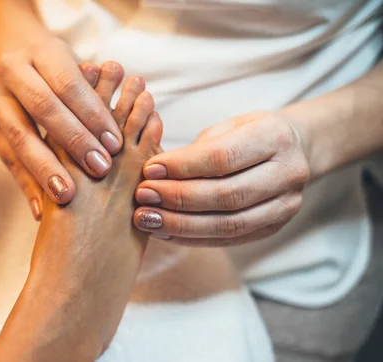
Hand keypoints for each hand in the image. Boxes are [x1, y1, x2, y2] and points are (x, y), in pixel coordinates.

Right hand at [0, 35, 124, 218]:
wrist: (23, 66)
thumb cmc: (65, 75)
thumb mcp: (82, 72)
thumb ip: (97, 95)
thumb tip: (119, 132)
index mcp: (41, 51)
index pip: (70, 83)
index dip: (93, 114)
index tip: (116, 145)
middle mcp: (12, 70)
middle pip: (43, 107)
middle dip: (73, 141)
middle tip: (99, 169)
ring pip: (19, 136)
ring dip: (45, 168)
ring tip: (66, 196)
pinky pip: (6, 159)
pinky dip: (26, 185)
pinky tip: (41, 209)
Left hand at [134, 111, 310, 245]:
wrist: (296, 149)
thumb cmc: (251, 133)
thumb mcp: (229, 126)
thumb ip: (198, 148)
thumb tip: (155, 173)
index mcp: (276, 137)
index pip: (223, 158)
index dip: (182, 167)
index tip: (149, 170)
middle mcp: (288, 173)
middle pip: (226, 195)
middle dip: (178, 198)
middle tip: (143, 196)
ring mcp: (285, 206)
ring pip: (228, 224)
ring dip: (181, 225)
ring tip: (147, 219)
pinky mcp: (274, 228)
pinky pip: (229, 239)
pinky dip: (192, 238)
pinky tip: (164, 232)